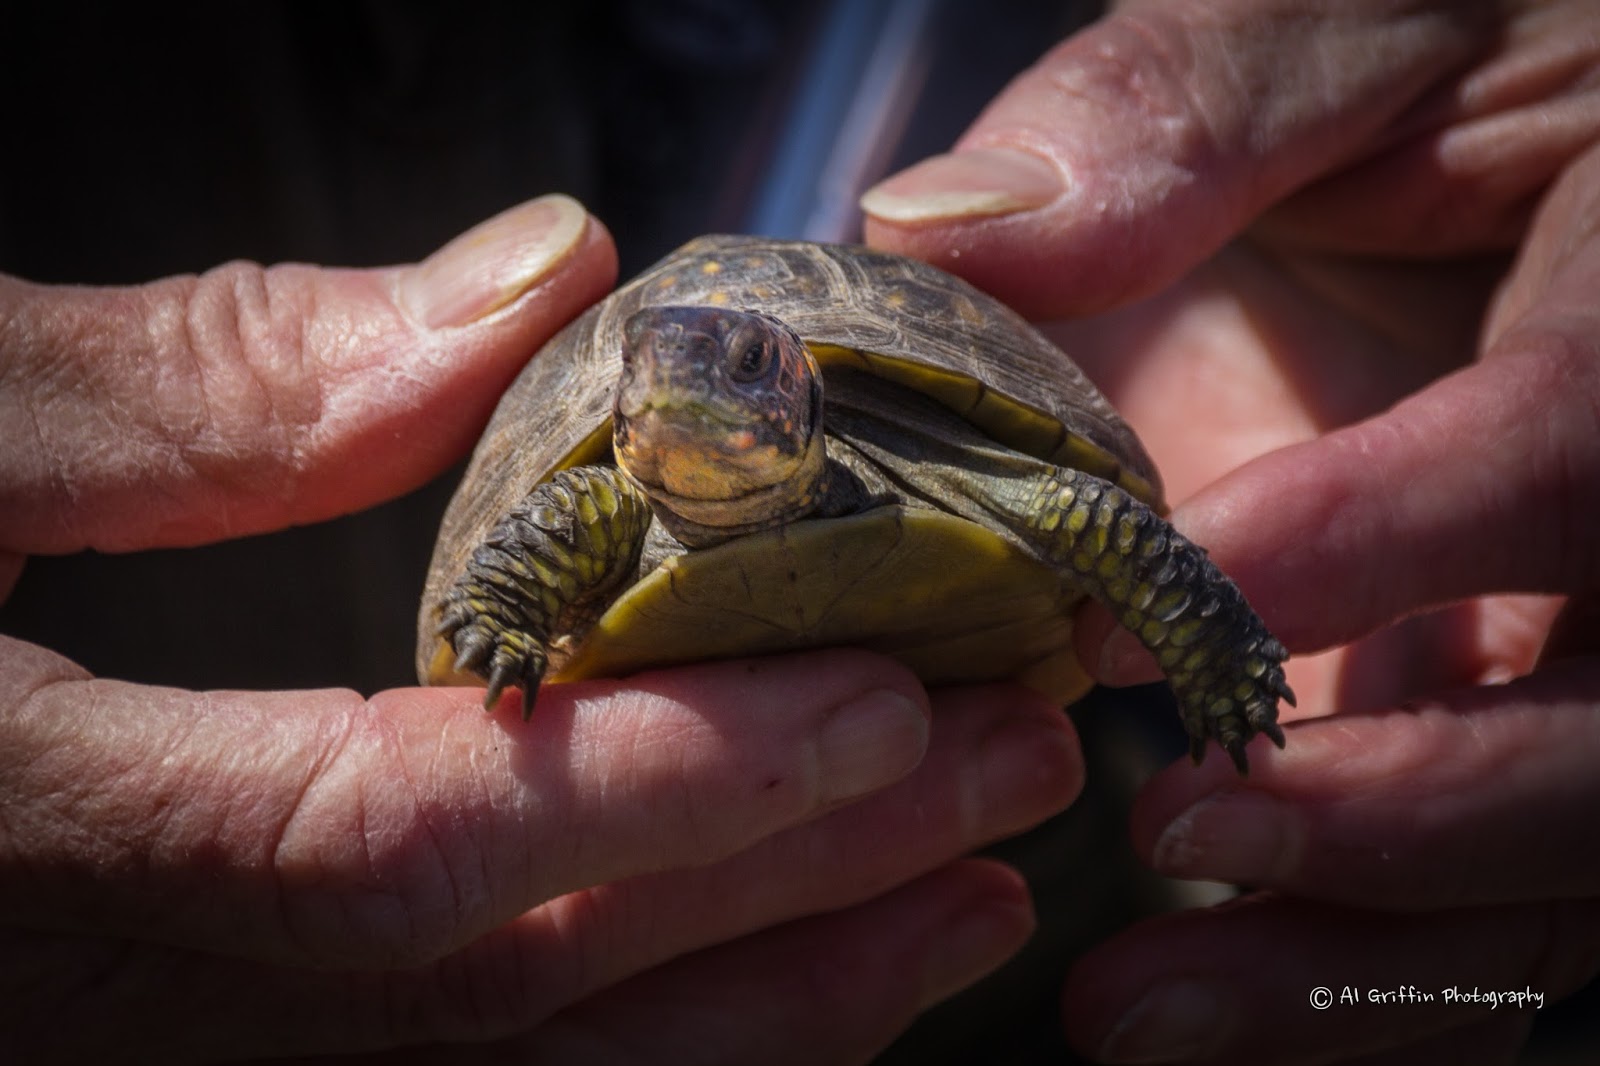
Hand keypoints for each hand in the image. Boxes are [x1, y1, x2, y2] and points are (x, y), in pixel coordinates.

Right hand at [0, 195, 1080, 1061]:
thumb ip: (190, 380)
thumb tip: (525, 283)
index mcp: (5, 843)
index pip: (398, 847)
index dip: (664, 786)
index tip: (897, 705)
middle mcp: (76, 1018)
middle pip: (489, 1006)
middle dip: (782, 907)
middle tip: (1011, 786)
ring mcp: (122, 1064)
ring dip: (750, 1017)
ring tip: (960, 917)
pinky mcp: (153, 1038)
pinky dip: (622, 1057)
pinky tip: (774, 988)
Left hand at [864, 2, 1599, 1061]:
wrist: (1476, 165)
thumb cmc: (1417, 80)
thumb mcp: (1334, 41)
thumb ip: (1176, 120)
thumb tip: (955, 232)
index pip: (1575, 450)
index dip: (1386, 543)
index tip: (1161, 614)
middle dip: (1411, 811)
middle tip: (1178, 840)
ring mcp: (1595, 637)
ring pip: (1570, 862)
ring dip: (1363, 956)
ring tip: (1139, 1010)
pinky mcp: (1524, 716)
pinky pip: (1498, 894)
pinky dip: (1362, 982)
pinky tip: (1200, 1017)